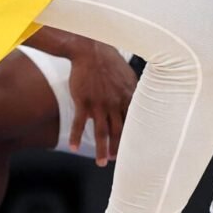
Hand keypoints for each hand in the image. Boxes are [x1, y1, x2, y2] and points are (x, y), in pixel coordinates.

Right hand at [66, 41, 136, 163]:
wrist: (90, 50)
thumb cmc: (110, 61)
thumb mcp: (128, 75)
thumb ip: (133, 92)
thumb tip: (138, 103)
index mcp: (128, 97)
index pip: (133, 122)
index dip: (133, 138)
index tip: (133, 149)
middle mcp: (115, 103)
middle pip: (118, 131)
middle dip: (118, 149)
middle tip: (116, 161)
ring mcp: (99, 103)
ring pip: (101, 132)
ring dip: (101, 149)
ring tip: (101, 163)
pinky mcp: (83, 101)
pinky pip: (79, 123)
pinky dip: (77, 136)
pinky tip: (74, 148)